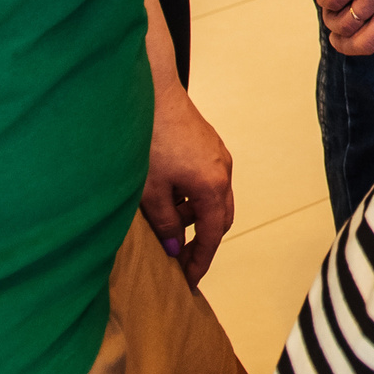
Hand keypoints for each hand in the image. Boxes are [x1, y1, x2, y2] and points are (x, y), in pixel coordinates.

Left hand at [143, 84, 234, 284]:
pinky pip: (209, 181)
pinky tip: (170, 196)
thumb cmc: (150, 140)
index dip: (201, 261)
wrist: (153, 93)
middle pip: (221, 217)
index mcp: (212, 185)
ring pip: (214, 198)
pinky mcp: (209, 145)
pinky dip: (194, 197)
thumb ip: (166, 223)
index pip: (213, 234)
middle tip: (181, 260)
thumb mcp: (152, 191)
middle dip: (203, 241)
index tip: (188, 280)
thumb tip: (174, 247)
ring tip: (168, 225)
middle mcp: (223, 171)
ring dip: (196, 217)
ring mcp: (218, 156)